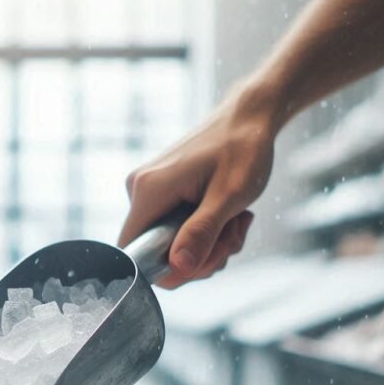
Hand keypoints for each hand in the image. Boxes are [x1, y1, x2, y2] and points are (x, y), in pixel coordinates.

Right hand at [119, 89, 276, 287]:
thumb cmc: (243, 149)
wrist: (249, 115)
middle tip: (232, 237)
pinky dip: (203, 232)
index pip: (134, 253)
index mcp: (148, 191)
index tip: (204, 258)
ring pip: (170, 244)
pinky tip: (226, 217)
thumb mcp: (229, 196)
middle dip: (199, 256)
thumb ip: (202, 233)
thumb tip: (179, 268)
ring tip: (235, 221)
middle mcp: (139, 191)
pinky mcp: (160, 192)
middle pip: (156, 253)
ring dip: (208, 244)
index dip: (167, 269)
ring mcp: (148, 191)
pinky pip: (174, 230)